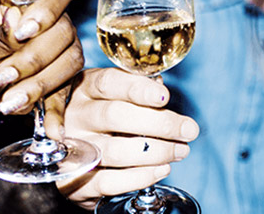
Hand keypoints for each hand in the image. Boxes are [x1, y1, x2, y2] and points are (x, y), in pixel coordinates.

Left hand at [0, 0, 91, 114]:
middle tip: (3, 76)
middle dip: (32, 59)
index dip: (45, 10)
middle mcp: (50, 21)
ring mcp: (61, 49)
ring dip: (39, 84)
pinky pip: (67, 92)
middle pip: (62, 32)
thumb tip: (14, 19)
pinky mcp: (62, 77)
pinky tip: (51, 128)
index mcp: (24, 4)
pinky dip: (56, 111)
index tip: (25, 31)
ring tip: (9, 101)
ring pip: (70, 61)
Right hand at [44, 68, 198, 209]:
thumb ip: (138, 92)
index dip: (138, 88)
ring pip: (116, 150)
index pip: (109, 82)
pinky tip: (162, 169)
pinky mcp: (77, 181)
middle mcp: (76, 116)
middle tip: (188, 130)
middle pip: (114, 115)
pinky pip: (110, 181)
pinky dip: (142, 177)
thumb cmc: (105, 121)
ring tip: (180, 151)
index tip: (164, 96)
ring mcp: (75, 149)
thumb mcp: (115, 97)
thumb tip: (160, 90)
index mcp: (85, 89)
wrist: (75, 159)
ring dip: (157, 152)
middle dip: (159, 123)